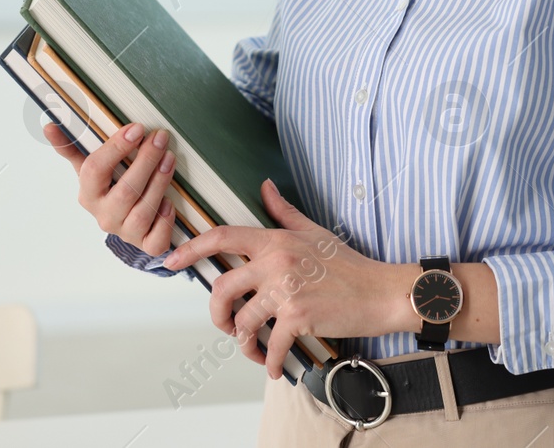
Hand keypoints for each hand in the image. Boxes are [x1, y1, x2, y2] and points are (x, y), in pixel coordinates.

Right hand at [44, 121, 177, 255]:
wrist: (124, 221)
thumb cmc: (108, 187)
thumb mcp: (90, 167)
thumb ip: (72, 147)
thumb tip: (48, 126)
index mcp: (88, 194)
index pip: (95, 170)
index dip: (116, 148)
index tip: (136, 128)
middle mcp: (104, 216)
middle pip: (124, 191)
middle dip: (145, 162)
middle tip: (160, 138)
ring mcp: (125, 233)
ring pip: (143, 212)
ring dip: (159, 183)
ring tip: (169, 158)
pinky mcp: (146, 245)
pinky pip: (156, 240)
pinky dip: (165, 221)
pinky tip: (171, 202)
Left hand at [161, 178, 412, 378]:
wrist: (382, 292)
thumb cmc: (350, 264)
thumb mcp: (314, 231)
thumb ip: (284, 212)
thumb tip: (265, 187)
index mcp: (276, 240)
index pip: (223, 237)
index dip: (192, 249)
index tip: (172, 261)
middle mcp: (275, 262)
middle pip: (222, 287)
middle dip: (216, 313)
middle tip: (225, 325)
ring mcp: (286, 291)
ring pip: (243, 322)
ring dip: (244, 343)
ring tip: (253, 349)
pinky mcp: (299, 317)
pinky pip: (271, 345)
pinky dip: (270, 361)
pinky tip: (275, 367)